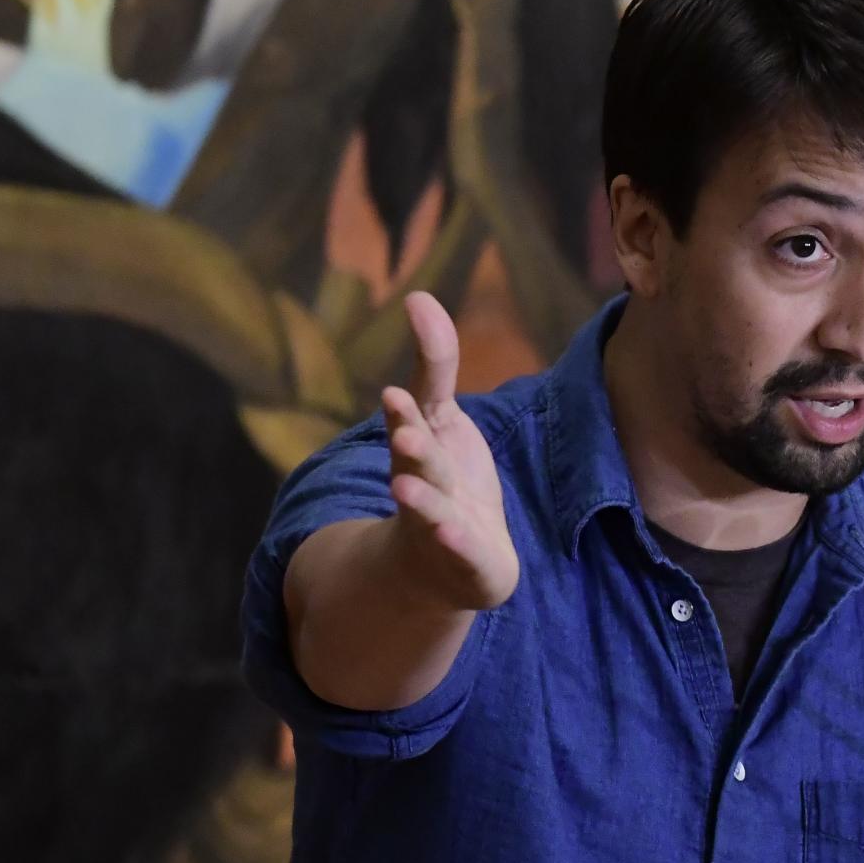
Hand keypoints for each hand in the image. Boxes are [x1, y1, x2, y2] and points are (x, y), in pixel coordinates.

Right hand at [378, 292, 517, 610]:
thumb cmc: (443, 480)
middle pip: (418, 464)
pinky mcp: (469, 560)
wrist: (443, 566)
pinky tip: (451, 535)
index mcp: (419, 448)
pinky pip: (462, 551)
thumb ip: (434, 363)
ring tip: (405, 488)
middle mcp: (423, 485)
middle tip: (404, 433)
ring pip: (431, 511)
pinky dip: (455, 544)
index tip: (394, 395)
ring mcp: (442, 525)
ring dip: (421, 499)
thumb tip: (418, 296)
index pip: (415, 422)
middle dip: (410, 448)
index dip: (406, 411)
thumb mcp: (441, 419)